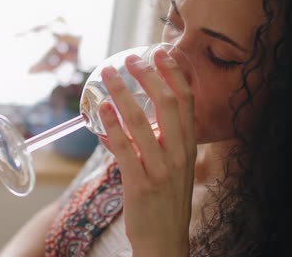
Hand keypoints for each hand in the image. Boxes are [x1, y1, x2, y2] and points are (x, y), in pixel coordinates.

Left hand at [99, 49, 196, 256]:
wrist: (166, 241)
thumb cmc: (166, 201)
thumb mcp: (176, 167)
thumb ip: (164, 141)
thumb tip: (137, 116)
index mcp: (189, 146)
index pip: (186, 101)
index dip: (174, 73)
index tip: (161, 53)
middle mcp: (180, 153)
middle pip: (167, 103)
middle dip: (149, 76)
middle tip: (130, 59)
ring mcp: (161, 168)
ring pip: (141, 121)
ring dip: (123, 93)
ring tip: (109, 75)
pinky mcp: (141, 183)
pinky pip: (124, 148)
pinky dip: (112, 125)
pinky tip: (101, 110)